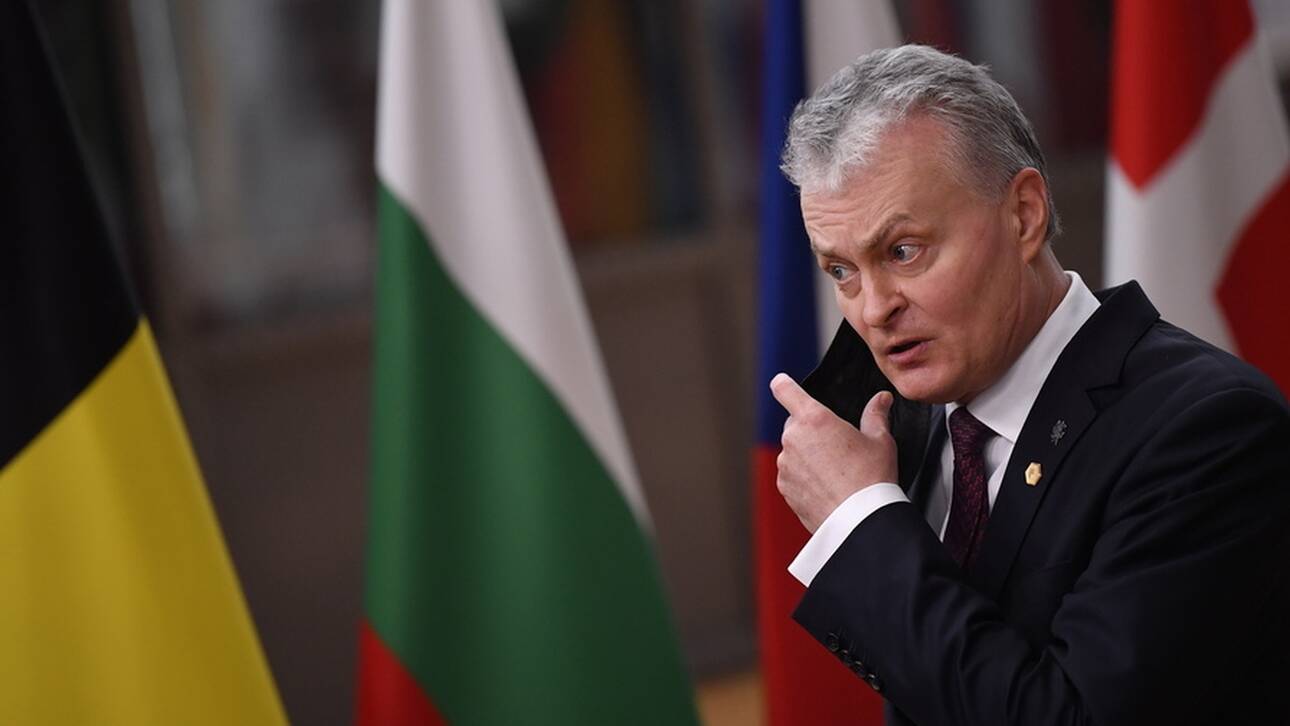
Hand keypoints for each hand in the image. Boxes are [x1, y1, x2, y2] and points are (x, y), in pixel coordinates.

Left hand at [769, 373, 897, 532]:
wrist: (861, 520)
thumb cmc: (872, 479)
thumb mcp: (880, 440)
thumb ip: (876, 415)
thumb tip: (882, 399)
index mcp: (814, 419)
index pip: (785, 389)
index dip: (784, 385)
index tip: (784, 384)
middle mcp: (794, 439)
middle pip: (794, 424)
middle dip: (810, 430)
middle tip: (837, 445)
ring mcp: (786, 464)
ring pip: (792, 451)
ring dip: (806, 455)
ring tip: (835, 470)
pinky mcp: (784, 487)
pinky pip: (791, 474)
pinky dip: (803, 476)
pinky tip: (827, 485)